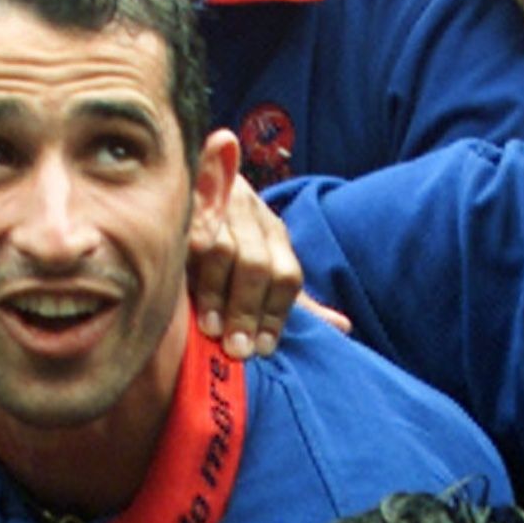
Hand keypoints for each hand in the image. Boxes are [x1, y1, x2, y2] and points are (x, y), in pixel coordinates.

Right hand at [190, 186, 304, 358]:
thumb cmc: (231, 235)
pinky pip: (185, 235)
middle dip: (247, 309)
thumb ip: (295, 300)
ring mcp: (214, 206)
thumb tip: (344, 326)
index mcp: (273, 233)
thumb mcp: (267, 262)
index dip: (276, 314)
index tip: (263, 348)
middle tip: (237, 348)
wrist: (195, 174)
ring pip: (221, 250)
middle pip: (255, 265)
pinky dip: (185, 264)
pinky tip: (180, 292)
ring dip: (215, 293)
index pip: (286, 275)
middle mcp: (249, 217)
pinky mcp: (181, 202)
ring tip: (210, 328)